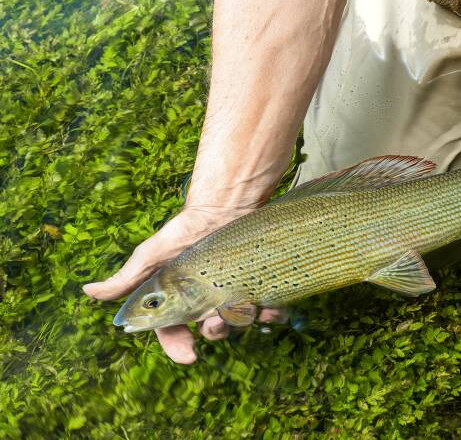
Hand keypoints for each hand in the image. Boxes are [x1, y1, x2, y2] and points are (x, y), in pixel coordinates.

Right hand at [83, 201, 284, 363]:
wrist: (224, 206)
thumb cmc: (184, 231)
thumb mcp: (152, 254)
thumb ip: (126, 278)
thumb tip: (87, 291)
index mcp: (178, 301)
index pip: (174, 334)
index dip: (179, 348)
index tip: (188, 355)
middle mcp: (205, 302)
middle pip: (210, 332)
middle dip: (214, 332)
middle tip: (215, 320)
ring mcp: (232, 294)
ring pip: (238, 323)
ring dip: (241, 323)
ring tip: (245, 309)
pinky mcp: (256, 285)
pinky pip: (266, 309)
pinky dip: (270, 313)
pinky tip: (272, 309)